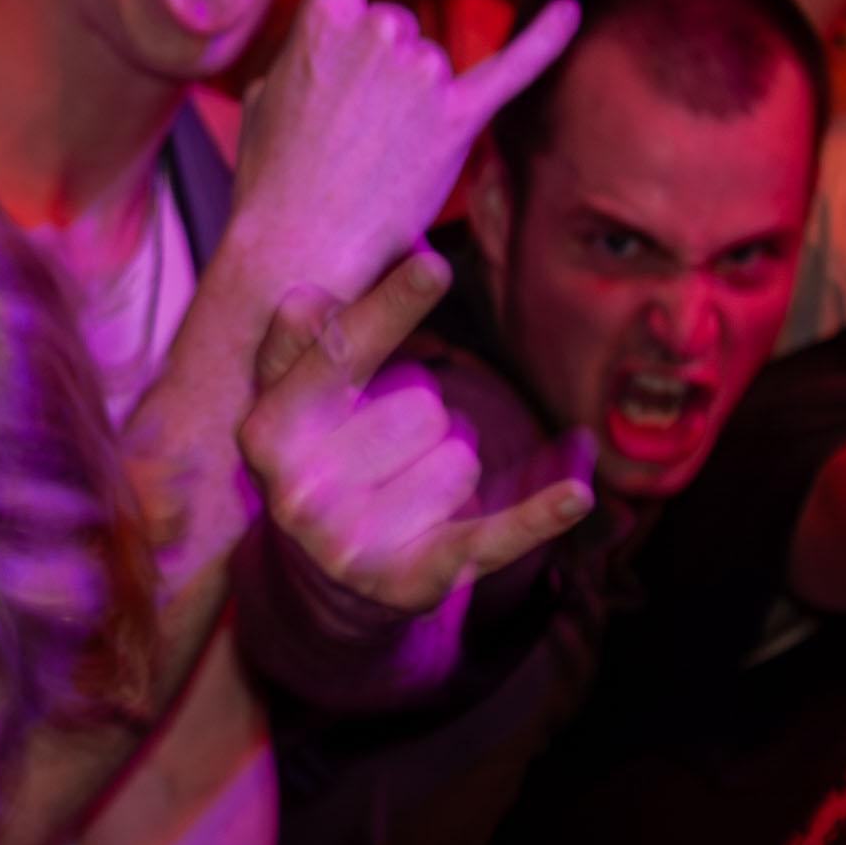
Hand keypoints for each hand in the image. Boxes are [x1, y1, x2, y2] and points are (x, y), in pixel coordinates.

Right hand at [229, 0, 579, 302]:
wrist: (295, 250)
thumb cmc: (272, 181)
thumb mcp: (270, 99)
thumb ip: (310, 53)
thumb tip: (344, 43)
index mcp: (320, 22)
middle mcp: (376, 32)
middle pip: (395, 29)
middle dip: (378, 80)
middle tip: (343, 139)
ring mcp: (419, 74)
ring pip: (430, 65)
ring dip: (409, 109)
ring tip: (371, 158)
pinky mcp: (456, 120)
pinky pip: (509, 70)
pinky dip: (544, 42)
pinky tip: (571, 14)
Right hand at [242, 253, 594, 624]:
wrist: (321, 570)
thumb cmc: (321, 450)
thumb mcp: (294, 392)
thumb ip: (304, 339)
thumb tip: (306, 301)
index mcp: (270, 429)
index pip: (343, 351)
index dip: (393, 306)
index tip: (435, 264)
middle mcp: (301, 490)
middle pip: (422, 404)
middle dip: (420, 414)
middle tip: (383, 446)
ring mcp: (353, 542)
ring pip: (461, 459)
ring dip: (451, 465)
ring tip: (404, 490)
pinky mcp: (411, 580)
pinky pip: (491, 534)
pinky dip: (536, 516)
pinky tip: (576, 496)